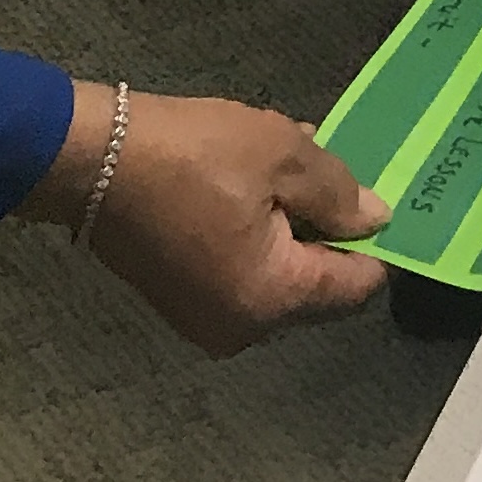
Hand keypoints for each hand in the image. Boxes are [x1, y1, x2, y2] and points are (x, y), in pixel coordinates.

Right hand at [24, 83, 390, 354]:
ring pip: (280, 270)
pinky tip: (257, 176)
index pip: (353, 287)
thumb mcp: (282, 155)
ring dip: (293, 219)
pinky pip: (244, 268)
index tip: (388, 195)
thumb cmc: (193, 155)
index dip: (376, 242)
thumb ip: (338, 193)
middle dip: (329, 224)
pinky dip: (260, 229)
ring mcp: (206, 316)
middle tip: (334, 164)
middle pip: (316, 282)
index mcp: (270, 300)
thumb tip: (375, 221)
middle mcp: (240, 326)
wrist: (94, 161)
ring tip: (294, 155)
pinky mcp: (183, 296)